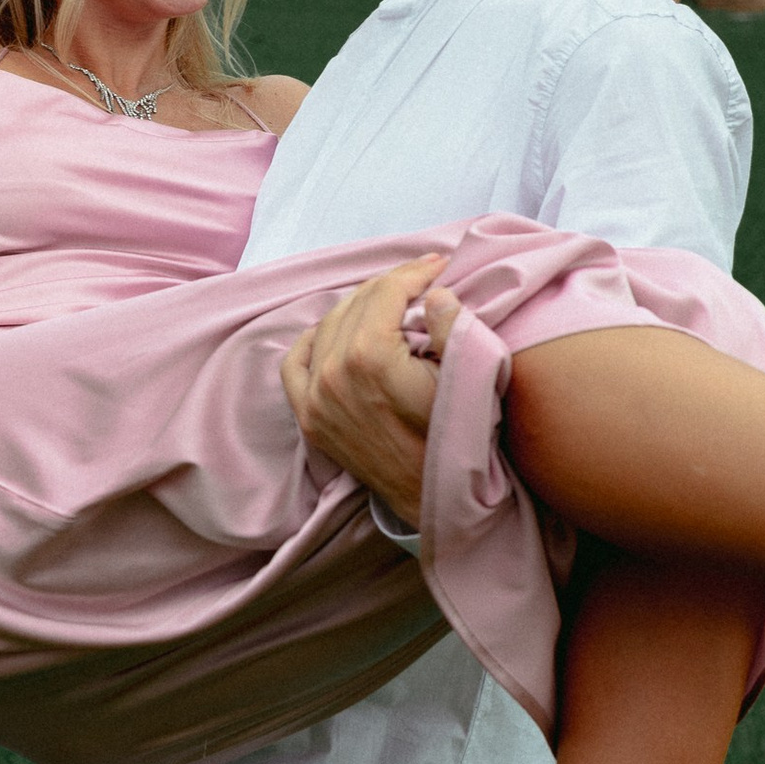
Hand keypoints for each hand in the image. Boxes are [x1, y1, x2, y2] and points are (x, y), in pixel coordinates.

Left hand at [280, 255, 461, 533]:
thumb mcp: (468, 376)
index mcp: (369, 356)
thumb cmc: (460, 437)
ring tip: (391, 302)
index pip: (387, 292)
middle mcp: (332, 372)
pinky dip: (314, 340)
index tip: (440, 264)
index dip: (417, 272)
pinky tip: (335, 331)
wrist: (438, 499)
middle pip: (358, 303)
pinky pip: (295, 364)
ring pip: (328, 326)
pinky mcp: (310, 419)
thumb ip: (450, 324)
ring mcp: (315, 398)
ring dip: (360, 307)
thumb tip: (433, 291)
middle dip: (393, 284)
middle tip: (422, 278)